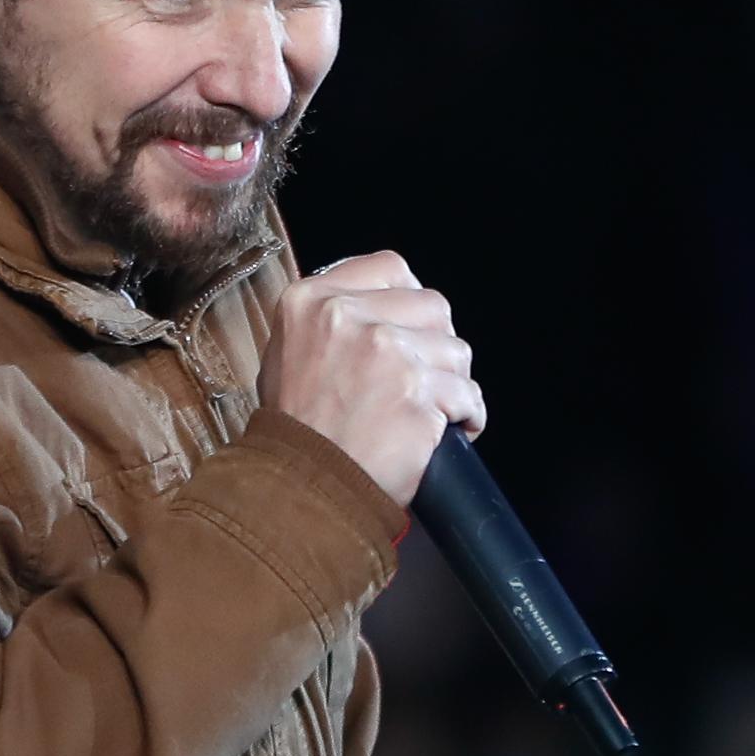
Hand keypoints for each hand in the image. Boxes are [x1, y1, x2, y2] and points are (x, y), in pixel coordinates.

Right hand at [257, 251, 482, 508]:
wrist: (299, 487)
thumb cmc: (294, 431)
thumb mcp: (286, 354)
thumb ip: (327, 321)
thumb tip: (375, 309)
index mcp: (311, 300)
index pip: (390, 268)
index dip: (411, 299)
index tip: (414, 327)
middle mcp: (348, 317)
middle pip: (433, 307)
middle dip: (437, 344)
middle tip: (424, 376)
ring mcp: (386, 352)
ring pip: (456, 351)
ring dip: (453, 383)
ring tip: (433, 410)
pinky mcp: (417, 393)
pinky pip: (468, 396)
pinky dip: (468, 416)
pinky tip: (450, 430)